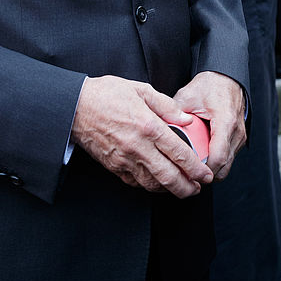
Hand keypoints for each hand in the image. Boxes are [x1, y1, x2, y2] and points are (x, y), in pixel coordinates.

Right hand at [71, 76, 213, 197]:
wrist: (75, 107)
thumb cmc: (107, 94)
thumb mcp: (140, 90)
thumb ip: (167, 105)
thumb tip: (187, 119)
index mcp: (148, 126)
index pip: (179, 153)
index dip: (196, 168)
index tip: (206, 174)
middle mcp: (138, 147)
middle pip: (168, 176)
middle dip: (187, 187)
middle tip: (198, 189)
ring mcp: (124, 159)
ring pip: (152, 184)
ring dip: (170, 190)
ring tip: (182, 189)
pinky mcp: (113, 166)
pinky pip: (136, 182)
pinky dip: (150, 186)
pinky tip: (158, 183)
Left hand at [172, 71, 245, 180]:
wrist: (227, 76)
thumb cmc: (211, 84)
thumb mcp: (188, 96)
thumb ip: (174, 113)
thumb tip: (159, 129)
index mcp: (225, 121)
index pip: (218, 157)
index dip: (203, 171)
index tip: (188, 173)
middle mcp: (236, 131)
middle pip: (223, 167)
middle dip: (205, 174)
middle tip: (187, 172)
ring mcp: (240, 136)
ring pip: (227, 165)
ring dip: (211, 168)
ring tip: (194, 163)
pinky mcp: (239, 137)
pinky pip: (229, 157)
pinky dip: (216, 160)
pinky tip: (203, 154)